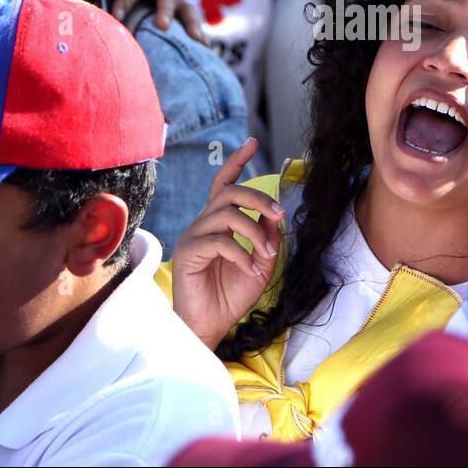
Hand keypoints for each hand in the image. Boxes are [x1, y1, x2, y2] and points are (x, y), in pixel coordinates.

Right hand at [171, 138, 283, 350]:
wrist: (211, 325)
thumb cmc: (231, 294)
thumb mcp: (260, 262)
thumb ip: (266, 236)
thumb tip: (274, 213)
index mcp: (218, 222)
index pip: (225, 183)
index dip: (238, 162)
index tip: (253, 142)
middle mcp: (203, 223)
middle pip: (228, 192)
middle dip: (258, 198)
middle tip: (279, 214)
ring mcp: (193, 236)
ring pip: (226, 214)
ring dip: (254, 231)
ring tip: (266, 253)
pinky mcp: (188, 253)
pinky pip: (219, 241)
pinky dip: (241, 253)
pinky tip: (249, 268)